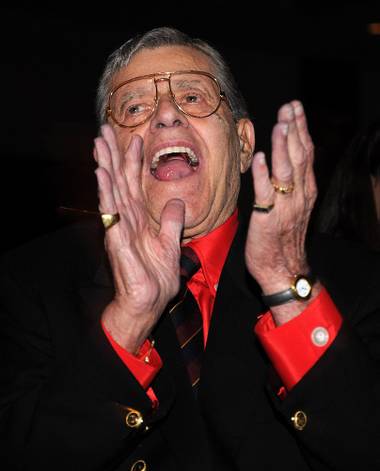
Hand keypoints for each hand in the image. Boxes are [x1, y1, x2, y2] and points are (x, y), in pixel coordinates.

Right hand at [94, 124, 184, 352]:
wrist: (148, 302)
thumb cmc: (155, 277)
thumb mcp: (171, 244)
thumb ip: (172, 222)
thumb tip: (177, 202)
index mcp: (140, 219)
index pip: (136, 184)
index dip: (135, 161)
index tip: (135, 137)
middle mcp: (127, 219)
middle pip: (120, 180)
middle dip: (114, 154)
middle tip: (105, 129)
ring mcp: (120, 227)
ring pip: (112, 190)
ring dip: (106, 164)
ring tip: (100, 141)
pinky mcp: (117, 239)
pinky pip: (111, 211)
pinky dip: (106, 191)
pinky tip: (101, 173)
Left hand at [245, 101, 316, 298]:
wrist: (283, 269)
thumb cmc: (283, 238)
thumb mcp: (294, 206)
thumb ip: (291, 183)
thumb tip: (284, 157)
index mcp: (305, 191)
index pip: (306, 154)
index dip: (301, 129)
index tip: (295, 108)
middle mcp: (299, 196)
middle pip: (299, 157)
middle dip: (294, 130)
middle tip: (289, 107)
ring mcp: (284, 208)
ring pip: (286, 172)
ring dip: (282, 147)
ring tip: (280, 125)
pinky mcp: (267, 219)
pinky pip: (265, 195)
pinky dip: (263, 175)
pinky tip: (259, 158)